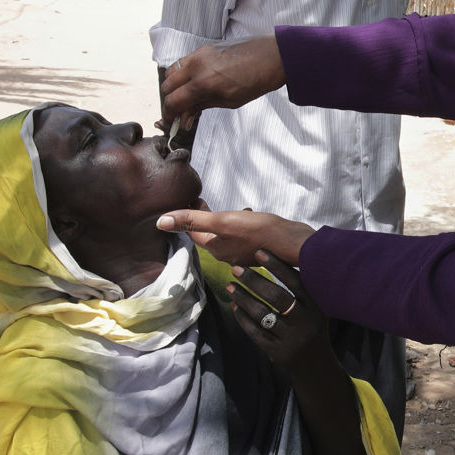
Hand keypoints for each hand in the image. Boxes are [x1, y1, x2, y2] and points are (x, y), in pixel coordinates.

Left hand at [157, 209, 314, 265]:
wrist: (292, 243)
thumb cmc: (259, 231)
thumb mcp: (223, 221)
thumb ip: (192, 220)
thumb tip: (161, 222)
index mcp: (215, 248)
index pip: (192, 231)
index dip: (187, 215)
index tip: (189, 200)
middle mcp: (227, 254)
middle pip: (208, 234)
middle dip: (204, 218)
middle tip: (203, 201)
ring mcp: (243, 253)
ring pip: (225, 234)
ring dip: (223, 221)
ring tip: (228, 207)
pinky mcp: (257, 249)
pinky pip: (241, 236)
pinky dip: (239, 224)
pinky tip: (249, 215)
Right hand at [160, 35, 285, 128]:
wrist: (271, 57)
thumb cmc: (255, 81)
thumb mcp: (229, 101)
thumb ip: (202, 107)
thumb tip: (185, 118)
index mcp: (202, 83)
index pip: (173, 101)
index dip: (169, 115)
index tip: (171, 124)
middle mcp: (196, 66)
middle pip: (166, 86)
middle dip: (169, 102)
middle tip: (177, 114)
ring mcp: (198, 54)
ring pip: (171, 72)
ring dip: (172, 87)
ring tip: (184, 98)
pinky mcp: (204, 48)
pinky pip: (183, 62)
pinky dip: (182, 75)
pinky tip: (193, 84)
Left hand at [228, 251, 331, 372]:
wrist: (314, 362)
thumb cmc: (311, 324)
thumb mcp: (316, 307)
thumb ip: (303, 288)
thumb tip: (279, 258)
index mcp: (315, 306)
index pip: (295, 282)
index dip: (277, 266)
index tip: (259, 252)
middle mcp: (304, 322)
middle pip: (276, 297)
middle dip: (254, 280)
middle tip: (236, 268)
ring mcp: (290, 338)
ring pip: (262, 314)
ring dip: (243, 298)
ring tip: (230, 285)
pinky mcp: (277, 352)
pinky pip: (256, 332)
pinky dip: (243, 318)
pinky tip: (235, 306)